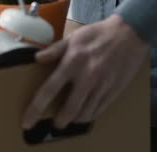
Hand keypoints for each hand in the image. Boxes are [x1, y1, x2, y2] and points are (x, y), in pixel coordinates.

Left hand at [22, 14, 148, 128]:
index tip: (27, 121)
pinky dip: (89, 115)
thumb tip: (37, 58)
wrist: (129, 33)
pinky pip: (99, 111)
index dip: (35, 109)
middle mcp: (86, 77)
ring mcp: (102, 86)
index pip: (49, 90)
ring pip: (85, 114)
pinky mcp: (114, 91)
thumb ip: (54, 50)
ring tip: (70, 117)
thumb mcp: (73, 37)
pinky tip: (86, 112)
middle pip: (69, 110)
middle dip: (59, 121)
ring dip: (74, 119)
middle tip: (55, 122)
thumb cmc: (98, 34)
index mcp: (72, 62)